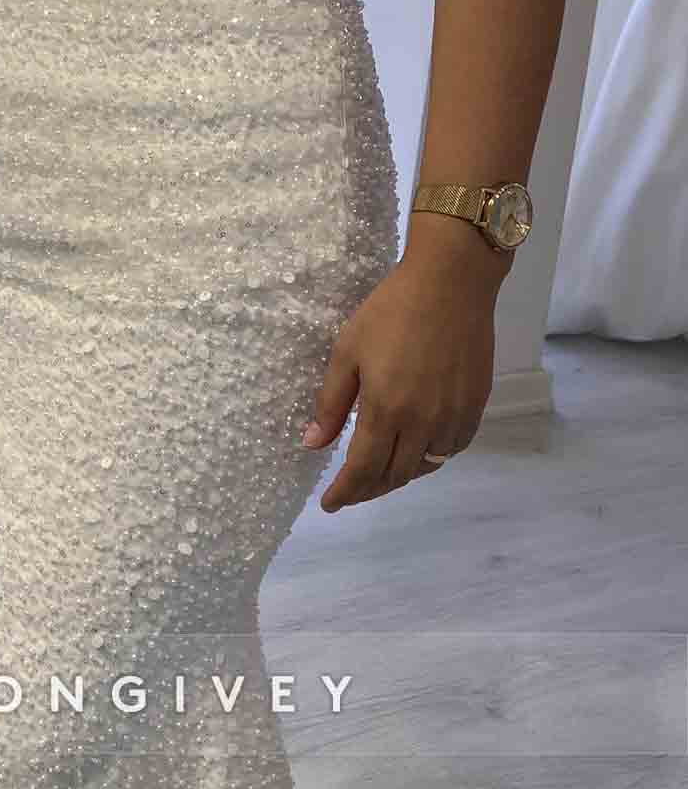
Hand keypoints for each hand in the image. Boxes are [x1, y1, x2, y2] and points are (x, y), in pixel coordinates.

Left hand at [302, 253, 497, 512]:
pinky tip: (418, 450)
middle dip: (368, 489)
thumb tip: (313, 444)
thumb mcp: (347, 351)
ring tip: (380, 473)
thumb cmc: (390, 311)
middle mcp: (423, 423)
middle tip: (350, 490)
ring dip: (399, 476)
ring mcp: (453, 417)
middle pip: (394, 476)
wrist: (451, 284)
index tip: (329, 504)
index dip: (344, 493)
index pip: (362, 470)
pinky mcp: (475, 406)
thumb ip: (332, 403)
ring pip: (425, 467)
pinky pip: (452, 449)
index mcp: (386, 410)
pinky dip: (431, 458)